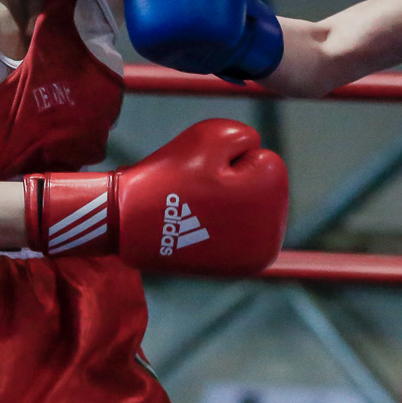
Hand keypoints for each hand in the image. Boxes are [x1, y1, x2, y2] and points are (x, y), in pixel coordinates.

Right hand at [25, 119, 288, 274]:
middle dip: (235, 181)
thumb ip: (245, 136)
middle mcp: (272, 237)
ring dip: (231, 202)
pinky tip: (200, 227)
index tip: (205, 176)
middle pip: (262, 187)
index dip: (231, 159)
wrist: (129, 223)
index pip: (263, 160)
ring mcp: (256, 257)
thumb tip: (256, 155)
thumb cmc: (170, 176)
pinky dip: (223, 222)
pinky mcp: (239, 266)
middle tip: (200, 194)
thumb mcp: (211, 136)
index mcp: (270, 201)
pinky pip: (240, 228)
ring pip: (252, 207)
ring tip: (198, 210)